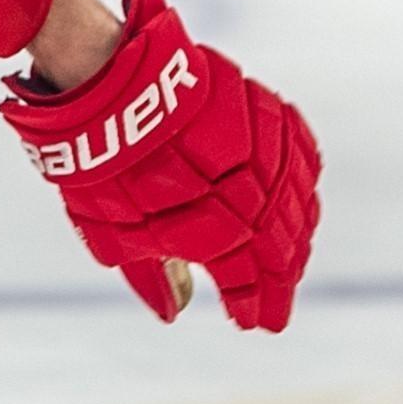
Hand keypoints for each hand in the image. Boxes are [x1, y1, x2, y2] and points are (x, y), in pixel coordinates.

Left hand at [0, 0, 319, 330]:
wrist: (102, 81)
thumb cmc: (100, 161)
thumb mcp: (110, 232)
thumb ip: (149, 275)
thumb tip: (172, 311)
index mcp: (217, 232)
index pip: (248, 281)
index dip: (256, 305)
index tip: (256, 322)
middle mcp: (251, 194)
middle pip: (281, 246)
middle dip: (280, 278)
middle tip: (275, 297)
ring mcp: (262, 149)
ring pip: (296, 201)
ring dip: (295, 233)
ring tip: (287, 256)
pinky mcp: (261, 108)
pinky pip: (297, 150)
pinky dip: (301, 178)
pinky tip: (299, 194)